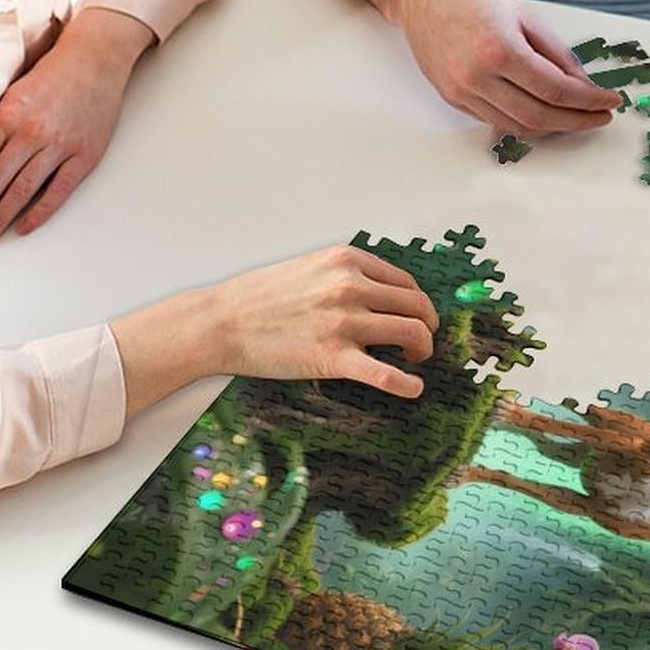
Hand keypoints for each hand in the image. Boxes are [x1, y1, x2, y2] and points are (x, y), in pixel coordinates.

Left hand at [0, 8, 152, 255]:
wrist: (95, 59)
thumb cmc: (51, 76)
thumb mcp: (12, 95)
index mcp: (6, 119)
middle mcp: (29, 134)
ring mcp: (58, 146)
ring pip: (19, 192)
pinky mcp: (85, 154)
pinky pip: (58, 190)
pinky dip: (39, 212)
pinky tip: (21, 229)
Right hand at [208, 245, 440, 397]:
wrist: (221, 321)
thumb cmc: (259, 297)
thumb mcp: (311, 267)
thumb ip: (345, 274)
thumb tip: (378, 293)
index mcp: (347, 261)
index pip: (406, 282)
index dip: (419, 303)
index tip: (418, 316)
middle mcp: (351, 286)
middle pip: (416, 306)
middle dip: (427, 326)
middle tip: (423, 341)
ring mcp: (344, 321)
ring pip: (411, 332)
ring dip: (422, 349)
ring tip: (416, 359)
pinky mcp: (333, 357)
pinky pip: (384, 373)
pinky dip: (406, 383)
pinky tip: (414, 389)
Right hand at [395, 0, 617, 133]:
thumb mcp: (525, 15)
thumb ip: (557, 53)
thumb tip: (583, 84)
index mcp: (500, 50)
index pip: (556, 90)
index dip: (589, 101)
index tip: (610, 102)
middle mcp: (477, 76)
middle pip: (539, 117)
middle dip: (576, 121)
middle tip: (599, 116)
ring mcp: (461, 91)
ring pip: (517, 126)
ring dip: (552, 127)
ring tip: (575, 116)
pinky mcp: (452, 97)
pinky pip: (495, 120)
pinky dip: (524, 121)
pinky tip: (543, 112)